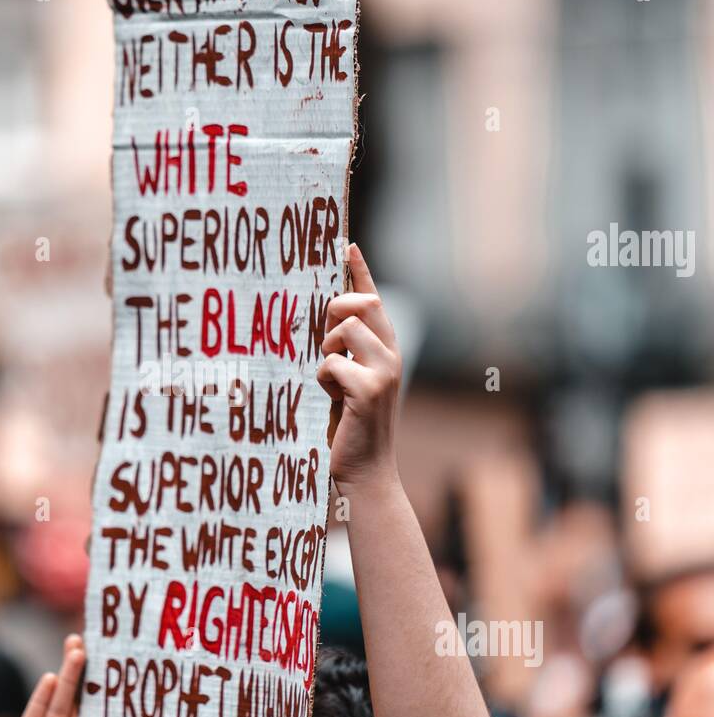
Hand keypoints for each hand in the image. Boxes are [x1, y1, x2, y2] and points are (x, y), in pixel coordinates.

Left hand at [317, 244, 401, 492]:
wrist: (365, 471)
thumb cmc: (350, 427)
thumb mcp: (347, 381)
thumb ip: (344, 352)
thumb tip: (326, 321)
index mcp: (387, 349)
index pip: (374, 300)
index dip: (360, 271)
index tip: (347, 245)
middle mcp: (392, 354)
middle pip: (359, 303)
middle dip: (334, 312)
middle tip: (326, 342)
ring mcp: (385, 370)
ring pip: (343, 330)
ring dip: (326, 353)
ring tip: (332, 382)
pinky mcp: (370, 389)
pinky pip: (331, 363)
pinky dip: (323, 380)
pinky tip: (333, 400)